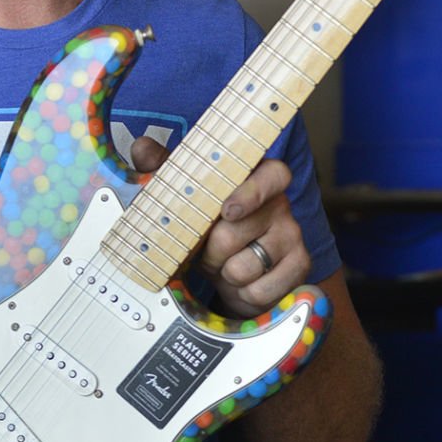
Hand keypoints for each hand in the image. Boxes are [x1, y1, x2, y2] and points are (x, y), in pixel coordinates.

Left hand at [131, 136, 309, 317]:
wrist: (233, 275)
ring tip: (225, 265)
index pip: (273, 175)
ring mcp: (293, 237)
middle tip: (209, 248)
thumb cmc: (210, 229)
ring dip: (224, 274)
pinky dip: (241, 294)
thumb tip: (142, 147)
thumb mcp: (186, 199)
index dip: (252, 191)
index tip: (227, 210)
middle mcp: (281, 205)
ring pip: (244, 266)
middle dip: (210, 249)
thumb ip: (164, 170)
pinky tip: (242, 284)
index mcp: (258, 178)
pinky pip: (258, 290)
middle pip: (237, 230)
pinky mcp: (299, 269)